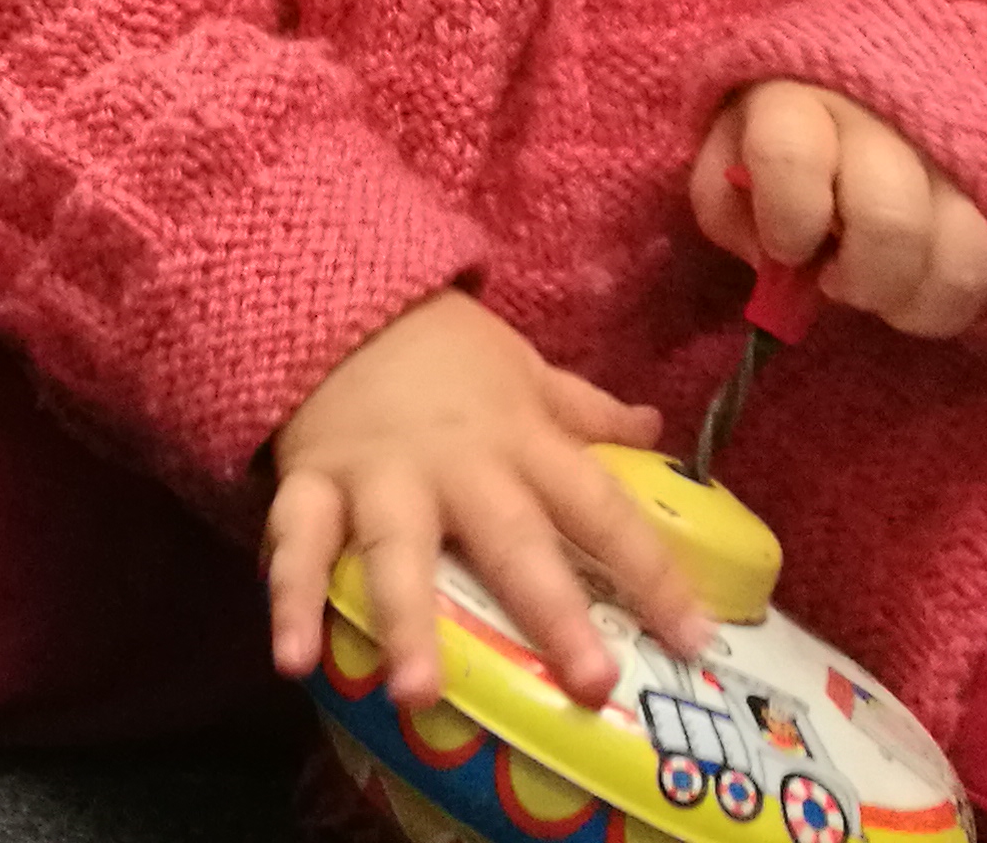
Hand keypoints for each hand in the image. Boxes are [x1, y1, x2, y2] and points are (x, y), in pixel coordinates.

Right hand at [264, 289, 709, 710]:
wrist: (331, 291)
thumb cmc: (440, 350)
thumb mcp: (523, 370)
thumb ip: (584, 410)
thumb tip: (656, 430)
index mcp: (520, 440)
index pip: (601, 508)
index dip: (651, 572)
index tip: (696, 639)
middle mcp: (456, 466)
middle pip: (511, 541)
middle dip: (550, 612)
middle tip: (590, 686)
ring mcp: (379, 477)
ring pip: (396, 552)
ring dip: (406, 622)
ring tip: (417, 696)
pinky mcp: (311, 482)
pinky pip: (297, 543)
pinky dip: (290, 598)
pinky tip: (293, 661)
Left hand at [691, 82, 986, 336]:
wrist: (873, 78)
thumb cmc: (787, 130)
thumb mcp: (728, 150)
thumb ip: (726, 203)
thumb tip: (773, 259)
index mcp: (800, 98)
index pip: (791, 156)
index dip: (790, 218)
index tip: (789, 248)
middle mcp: (888, 118)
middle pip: (890, 219)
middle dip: (861, 278)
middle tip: (838, 281)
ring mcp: (960, 151)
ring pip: (961, 257)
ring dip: (914, 300)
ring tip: (884, 290)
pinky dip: (958, 299)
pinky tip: (924, 284)